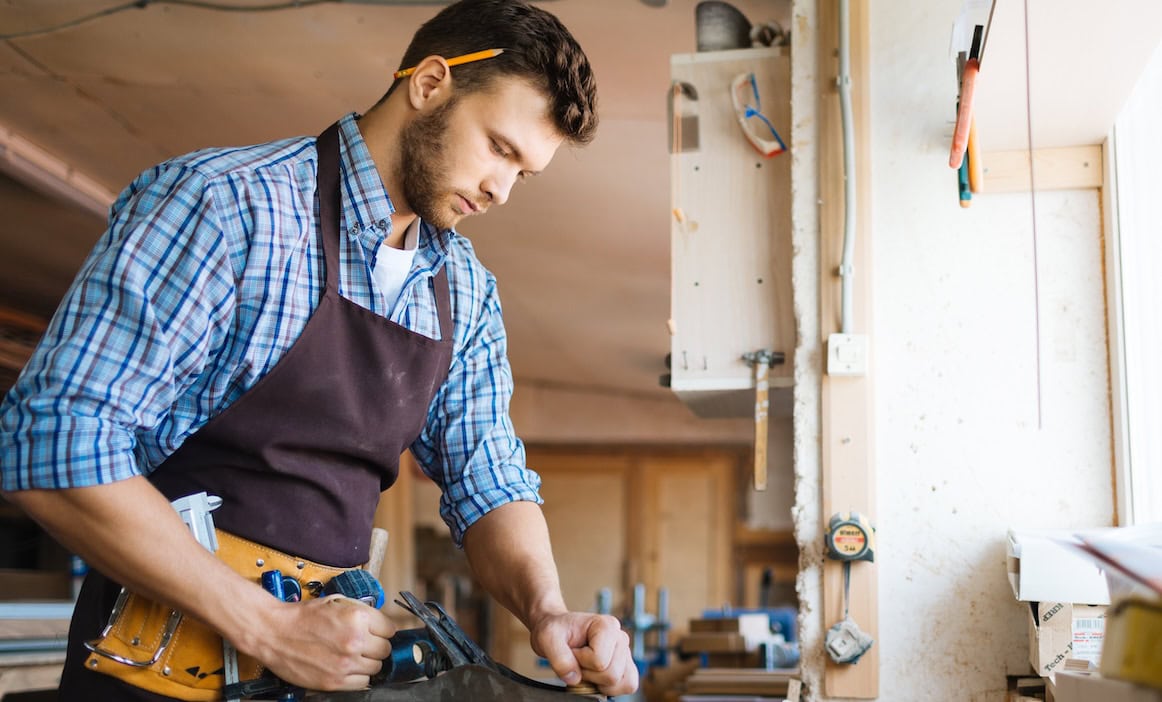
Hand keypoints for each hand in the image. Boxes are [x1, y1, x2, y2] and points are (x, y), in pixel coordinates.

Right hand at [240, 595, 396, 690]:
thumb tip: (380, 624)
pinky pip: (362, 683)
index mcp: (358, 617)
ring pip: (376, 668)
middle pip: (385, 650)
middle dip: (376, 645)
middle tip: (363, 643)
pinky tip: (346, 667)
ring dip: (367, 662)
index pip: (390, 629)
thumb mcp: (337, 602)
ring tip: (351, 655)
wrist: (273, 633)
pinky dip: (357, 676)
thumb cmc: (302, 617)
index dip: (382, 630)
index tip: (377, 632)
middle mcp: (355, 641)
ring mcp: (345, 663)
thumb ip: (362, 612)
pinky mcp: (335, 681)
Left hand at [530, 611, 637, 695]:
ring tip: (586, 669)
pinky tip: (595, 677)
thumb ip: (559, 658)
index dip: (580, 662)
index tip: (572, 651)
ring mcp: (625, 652)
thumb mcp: (548, 638)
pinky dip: (611, 688)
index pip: (599, 660)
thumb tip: (574, 679)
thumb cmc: (556, 631)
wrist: (558, 631)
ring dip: (600, 683)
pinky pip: (628, 685)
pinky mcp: (625, 665)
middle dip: (589, 675)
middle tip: (577, 661)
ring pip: (623, 683)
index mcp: (606, 626)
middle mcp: (621, 637)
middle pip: (612, 674)